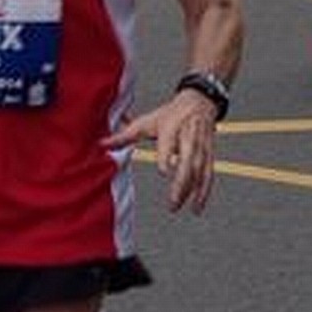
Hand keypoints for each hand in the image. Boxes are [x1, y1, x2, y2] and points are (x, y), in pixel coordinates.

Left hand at [106, 89, 219, 213]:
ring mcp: (201, 148)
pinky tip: (196, 208)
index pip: (169, 143)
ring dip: (191, 191)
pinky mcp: (209, 155)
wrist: (198, 103)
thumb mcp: (146, 122)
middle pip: (188, 162)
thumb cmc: (168, 115)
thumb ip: (125, 136)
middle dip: (181, 183)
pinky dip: (203, 192)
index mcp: (171, 129)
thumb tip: (102, 144)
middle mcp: (189, 138)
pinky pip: (208, 176)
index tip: (164, 171)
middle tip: (172, 202)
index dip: (167, 156)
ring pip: (199, 171)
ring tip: (177, 206)